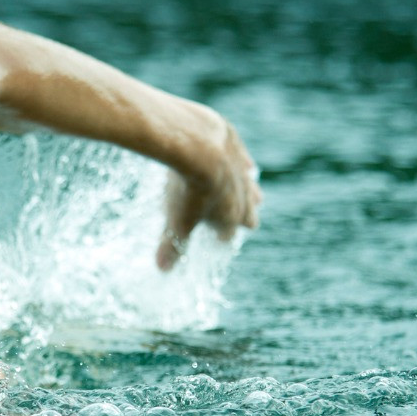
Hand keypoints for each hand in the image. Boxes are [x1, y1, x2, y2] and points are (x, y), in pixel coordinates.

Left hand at [156, 119, 261, 270]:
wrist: (198, 146)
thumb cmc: (188, 190)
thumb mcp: (176, 222)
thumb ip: (171, 246)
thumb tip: (163, 269)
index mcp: (229, 219)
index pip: (228, 237)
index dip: (219, 240)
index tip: (214, 241)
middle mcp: (242, 198)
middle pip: (249, 214)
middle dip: (244, 219)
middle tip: (243, 223)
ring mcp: (241, 173)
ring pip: (251, 188)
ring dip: (249, 194)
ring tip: (253, 197)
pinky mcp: (236, 148)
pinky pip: (243, 160)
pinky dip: (243, 164)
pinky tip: (246, 166)